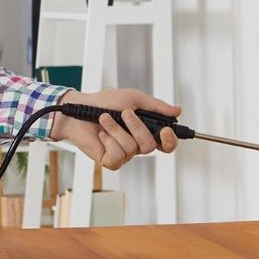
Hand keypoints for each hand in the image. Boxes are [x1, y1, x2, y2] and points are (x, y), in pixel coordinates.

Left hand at [49, 88, 180, 169]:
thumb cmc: (104, 102)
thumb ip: (156, 106)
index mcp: (145, 130)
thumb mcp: (134, 98)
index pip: (165, 144)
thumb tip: (177, 110)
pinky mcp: (110, 160)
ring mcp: (123, 153)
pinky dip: (109, 141)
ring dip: (117, 129)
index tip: (166, 131)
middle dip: (138, 127)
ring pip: (132, 148)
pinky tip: (102, 134)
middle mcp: (136, 144)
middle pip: (150, 146)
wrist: (80, 108)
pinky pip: (117, 156)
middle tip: (126, 114)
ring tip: (105, 119)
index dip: (170, 141)